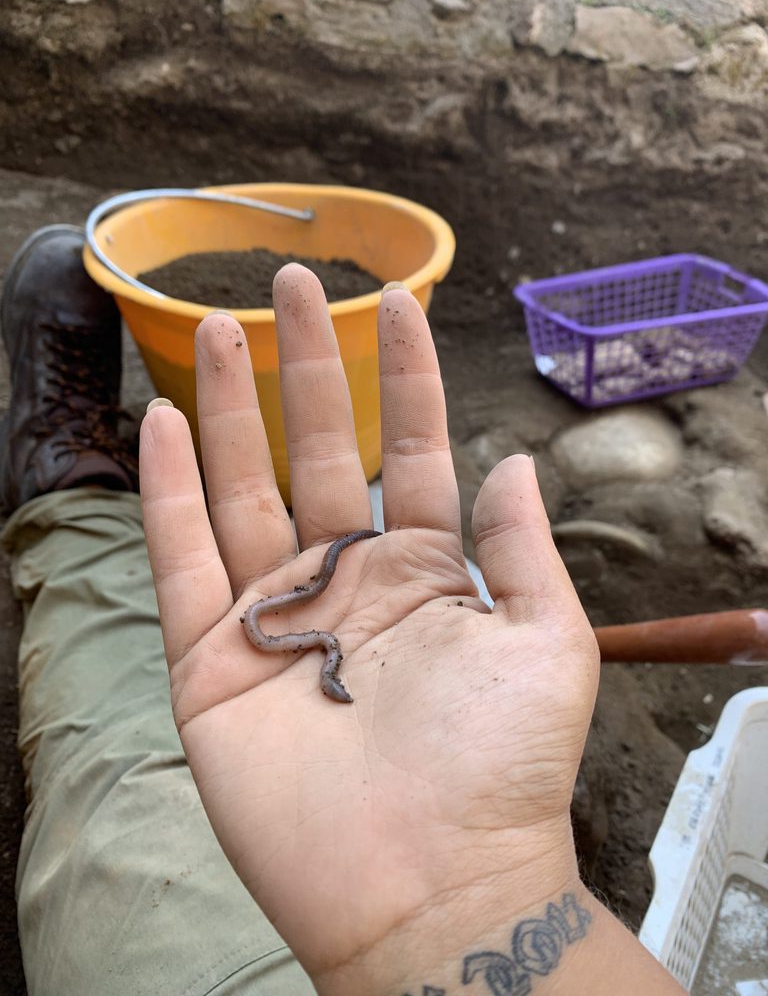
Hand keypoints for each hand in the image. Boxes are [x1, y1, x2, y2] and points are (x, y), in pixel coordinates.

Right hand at [140, 265, 601, 993]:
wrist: (432, 887)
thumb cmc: (502, 771)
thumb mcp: (547, 646)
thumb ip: (523, 550)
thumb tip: (516, 462)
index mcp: (426, 574)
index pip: (414, 449)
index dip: (407, 375)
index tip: (398, 299)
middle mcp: (347, 583)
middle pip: (320, 451)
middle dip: (308, 365)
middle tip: (292, 284)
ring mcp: (276, 617)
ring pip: (243, 488)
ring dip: (226, 407)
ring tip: (215, 327)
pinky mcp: (212, 661)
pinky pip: (183, 559)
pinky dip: (169, 492)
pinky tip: (162, 423)